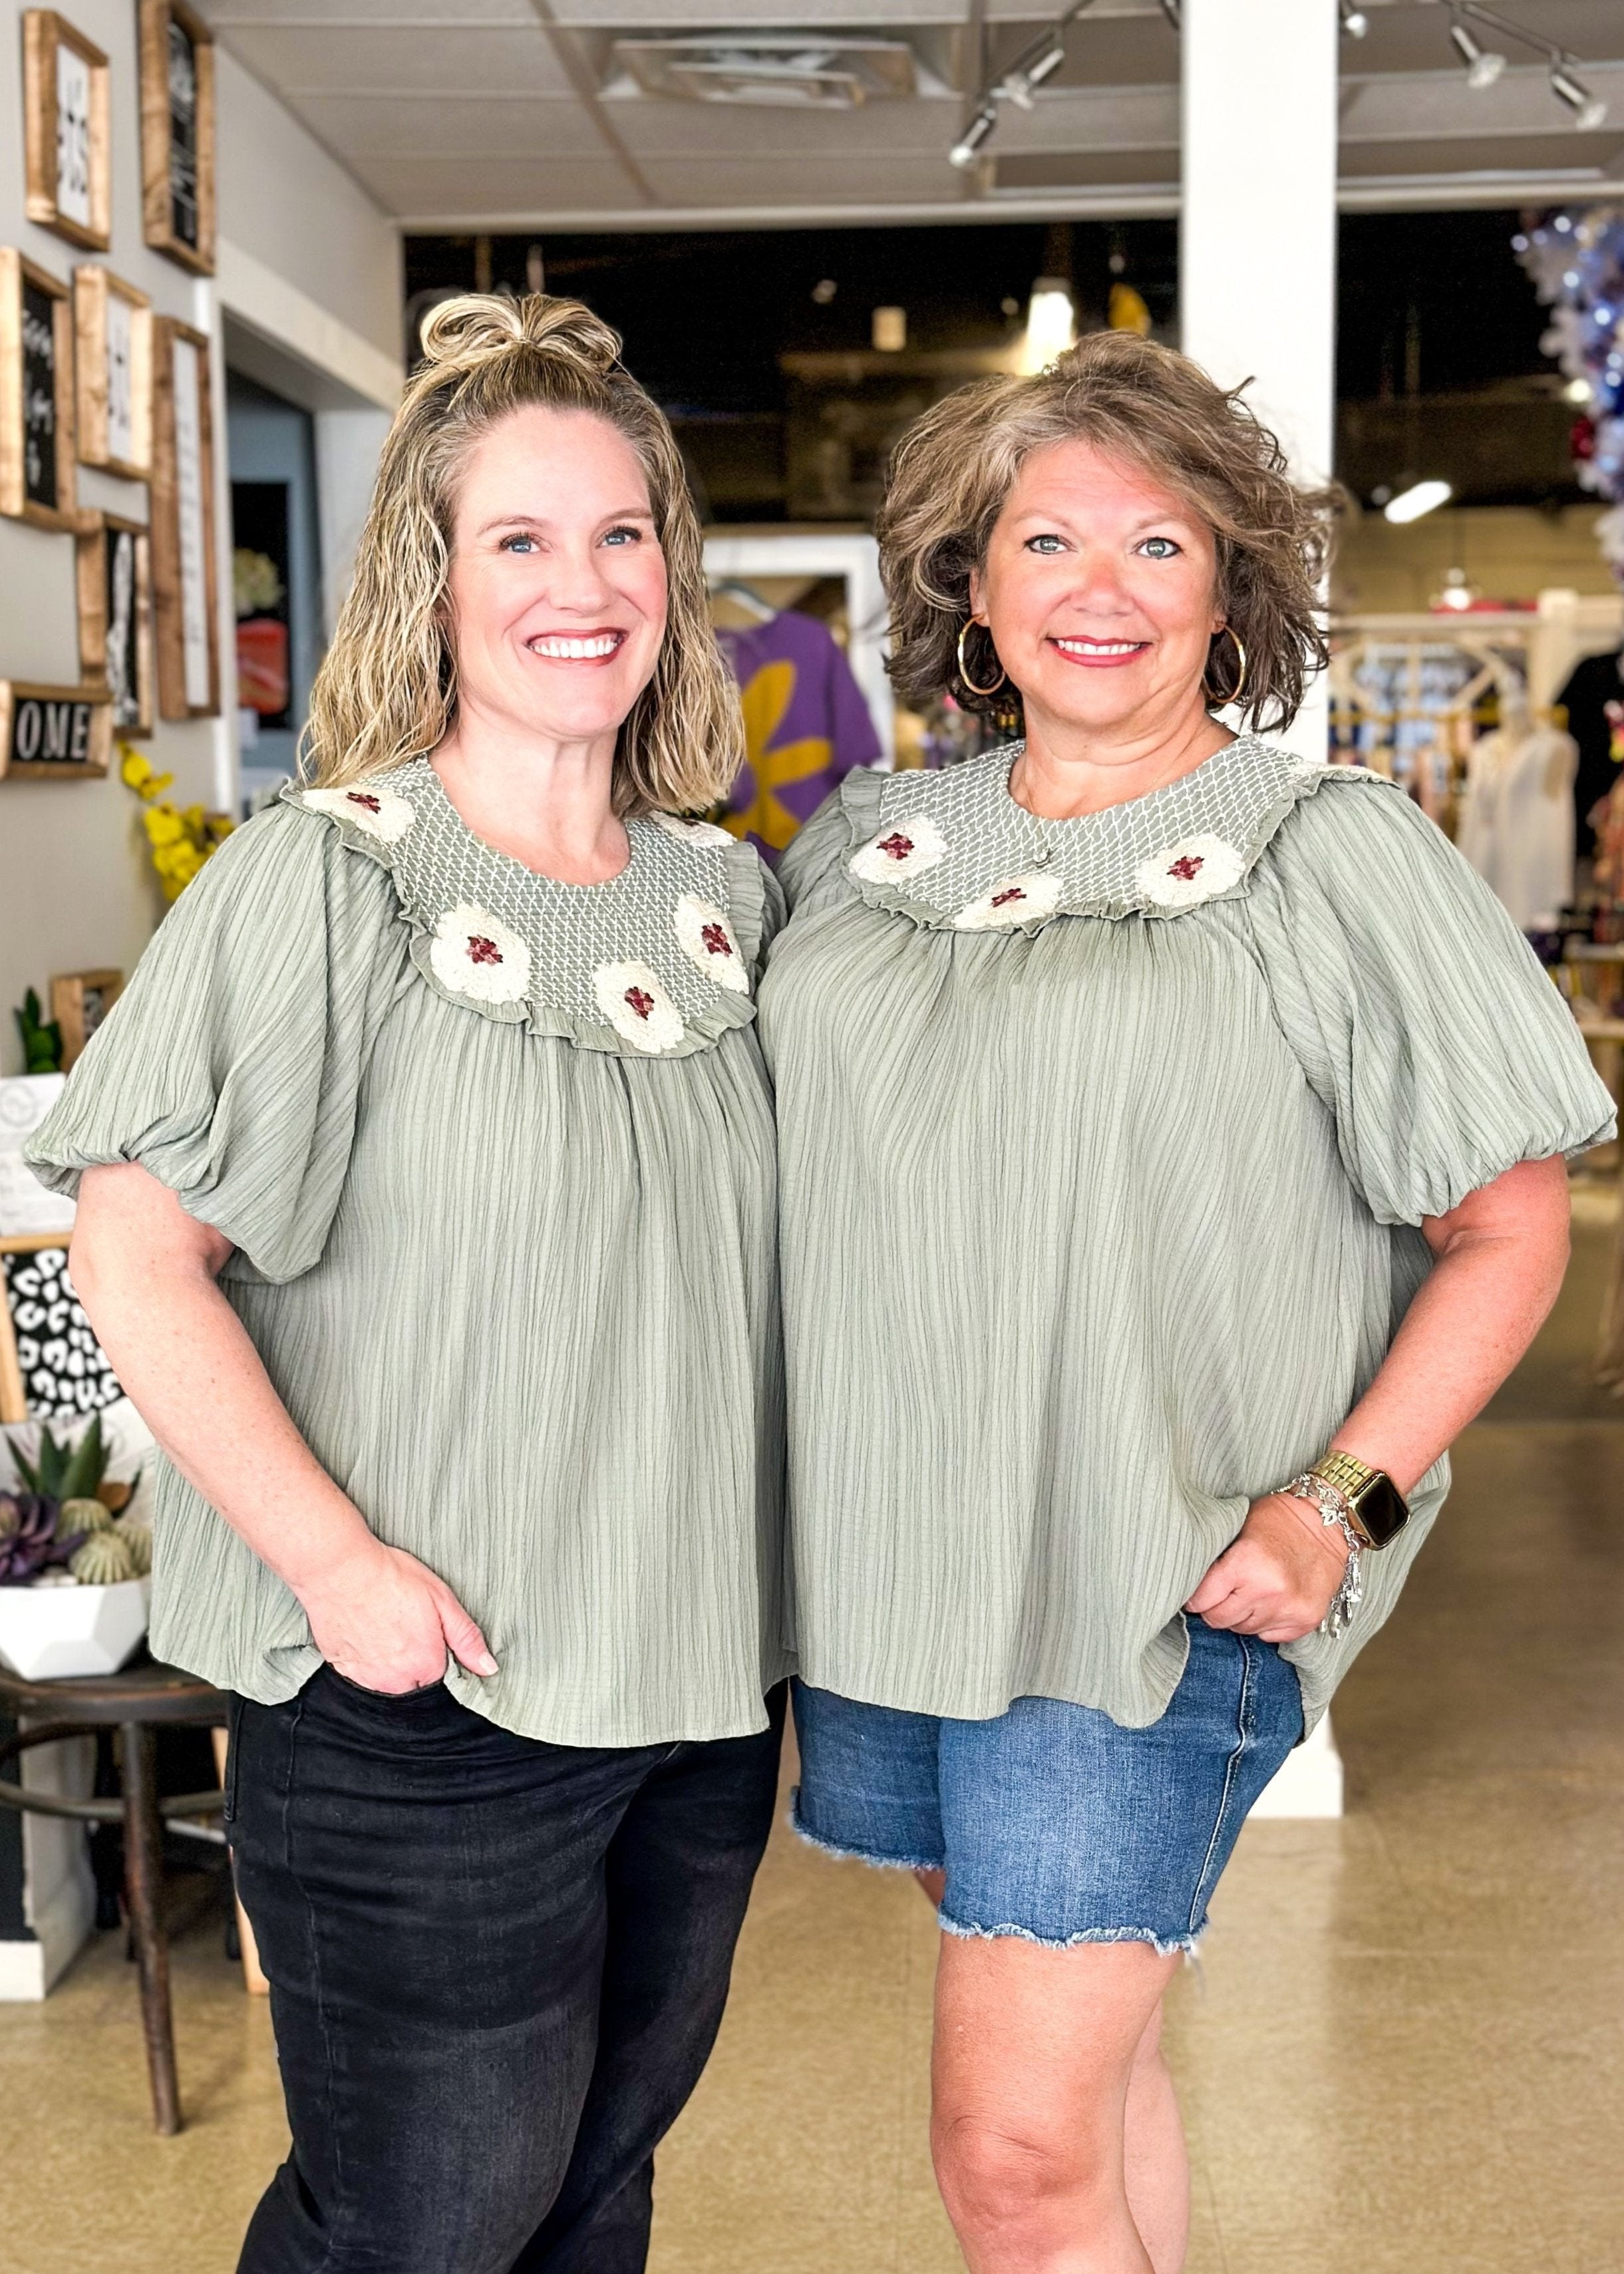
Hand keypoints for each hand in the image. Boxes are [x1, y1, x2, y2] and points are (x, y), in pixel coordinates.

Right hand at [299, 1537, 496, 1694]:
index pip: (441, 1675)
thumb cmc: (391, 1577)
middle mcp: (396, 1680)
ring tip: (384, 1627)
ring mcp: (366, 1678)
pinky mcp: (342, 1669)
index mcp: (426, 1665)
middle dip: (414, 1661)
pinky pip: (361, 1676)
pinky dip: (365, 1660)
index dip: (436, 1652)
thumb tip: (488, 1668)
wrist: (339, 1569)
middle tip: (404, 1625)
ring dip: (389, 1663)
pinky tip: (365, 1632)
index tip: (427, 1630)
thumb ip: (467, 1638)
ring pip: (387, 1682)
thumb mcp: (442, 1599)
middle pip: (414, 1682)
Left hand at [1184, 1492, 1348, 1643]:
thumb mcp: (1240, 1527)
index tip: (1194, 1596)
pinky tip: (1269, 1602)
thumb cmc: (1279, 1520)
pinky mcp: (1306, 1620)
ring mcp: (1288, 1609)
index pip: (1202, 1600)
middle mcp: (1267, 1591)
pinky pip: (1269, 1636)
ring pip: (1244, 1630)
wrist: (1329, 1523)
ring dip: (1241, 1616)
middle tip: (1219, 1596)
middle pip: (1219, 1620)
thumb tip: (1191, 1581)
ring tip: (1248, 1593)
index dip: (1194, 1598)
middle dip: (1214, 1608)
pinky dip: (1265, 1623)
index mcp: (1245, 1564)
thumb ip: (1218, 1558)